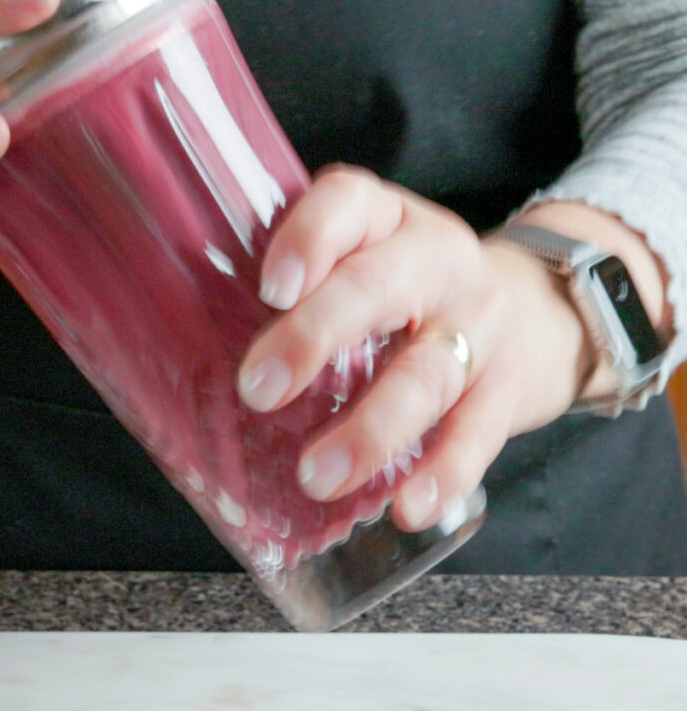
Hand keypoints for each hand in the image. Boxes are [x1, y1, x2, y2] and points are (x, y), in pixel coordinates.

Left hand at [236, 166, 589, 530]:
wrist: (527, 309)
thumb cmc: (400, 291)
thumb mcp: (359, 258)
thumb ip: (294, 289)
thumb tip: (182, 349)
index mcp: (385, 218)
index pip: (347, 202)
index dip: (309, 238)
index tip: (271, 289)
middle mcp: (436, 260)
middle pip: (378, 288)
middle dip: (316, 337)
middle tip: (259, 389)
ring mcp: (478, 323)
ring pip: (427, 373)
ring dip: (371, 430)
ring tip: (318, 476)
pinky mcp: (506, 386)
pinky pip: (478, 433)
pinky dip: (443, 473)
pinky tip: (407, 508)